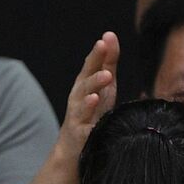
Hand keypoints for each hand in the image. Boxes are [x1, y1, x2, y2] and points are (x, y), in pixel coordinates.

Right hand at [55, 33, 118, 160]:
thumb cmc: (92, 113)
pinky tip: (95, 111)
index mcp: (85, 84)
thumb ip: (108, 62)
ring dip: (92, 91)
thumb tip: (110, 35)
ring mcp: (78, 116)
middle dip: (94, 70)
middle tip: (106, 60)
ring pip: (83, 102)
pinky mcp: (79, 134)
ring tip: (105, 79)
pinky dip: (88, 119)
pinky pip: (84, 127)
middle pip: (85, 81)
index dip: (97, 54)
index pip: (91, 66)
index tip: (105, 40)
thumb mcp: (103, 86)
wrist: (73, 149)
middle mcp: (78, 97)